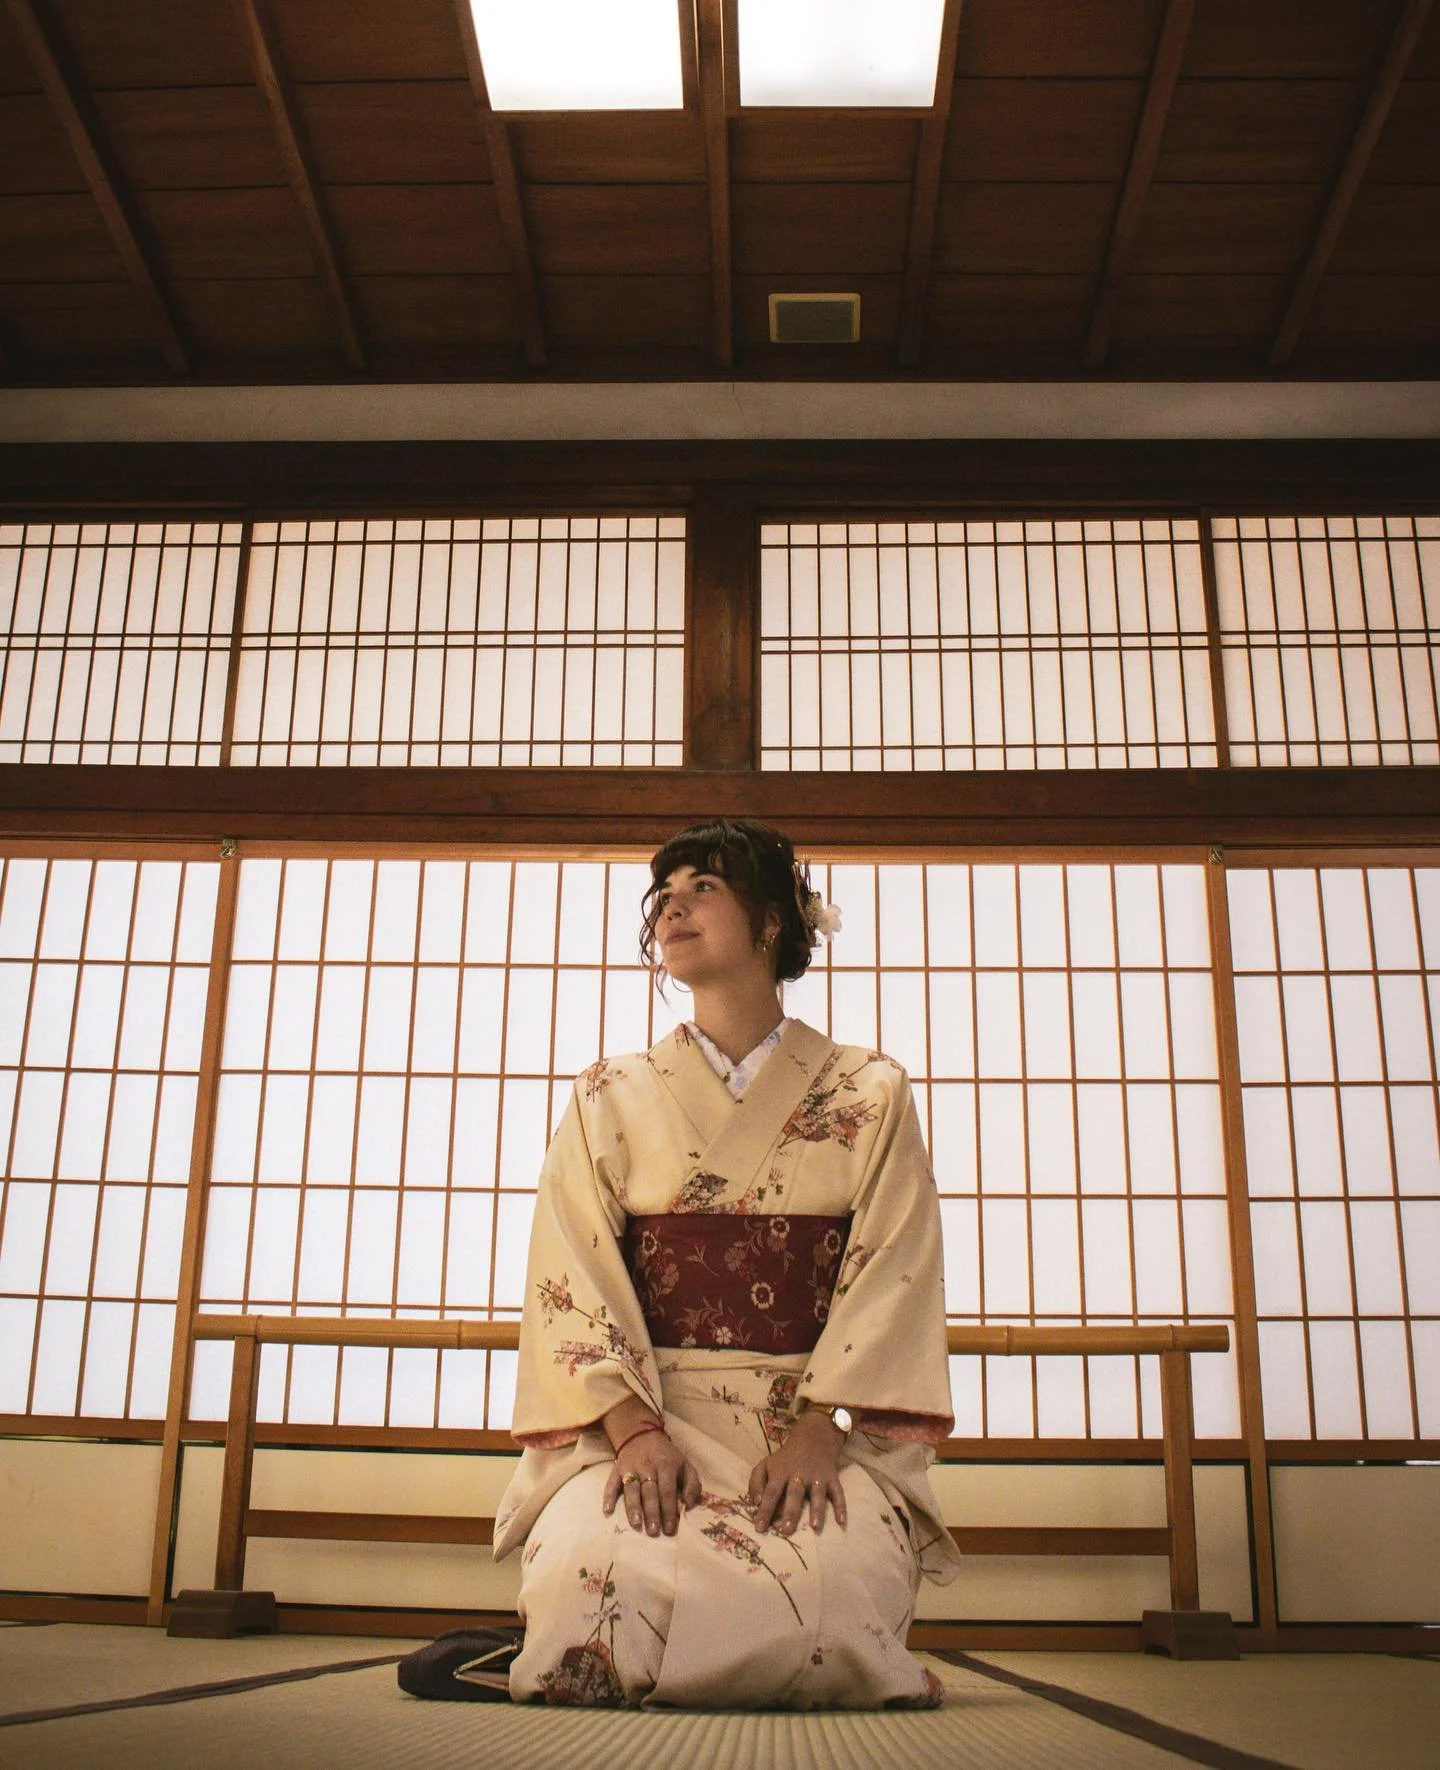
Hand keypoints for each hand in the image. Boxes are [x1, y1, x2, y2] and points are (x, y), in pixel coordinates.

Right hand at [601, 1425, 700, 1536]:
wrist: (642, 1434)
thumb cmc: (667, 1456)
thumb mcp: (685, 1465)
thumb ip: (692, 1485)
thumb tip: (689, 1504)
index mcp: (666, 1465)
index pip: (668, 1490)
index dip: (669, 1510)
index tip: (670, 1529)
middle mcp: (648, 1466)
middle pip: (650, 1492)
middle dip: (652, 1513)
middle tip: (654, 1532)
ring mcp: (630, 1468)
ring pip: (632, 1489)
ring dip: (633, 1507)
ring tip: (636, 1524)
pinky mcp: (617, 1469)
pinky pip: (611, 1483)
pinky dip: (609, 1496)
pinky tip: (607, 1510)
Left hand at [748, 1408, 847, 1535]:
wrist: (812, 1437)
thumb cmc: (785, 1459)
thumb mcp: (766, 1464)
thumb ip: (756, 1482)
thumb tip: (755, 1503)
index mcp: (780, 1472)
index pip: (771, 1492)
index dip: (764, 1510)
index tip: (759, 1528)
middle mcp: (799, 1474)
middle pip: (794, 1494)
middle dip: (790, 1512)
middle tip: (786, 1531)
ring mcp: (817, 1476)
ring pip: (817, 1494)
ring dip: (817, 1510)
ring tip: (815, 1527)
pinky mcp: (832, 1477)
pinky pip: (838, 1492)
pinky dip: (841, 1506)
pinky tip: (841, 1522)